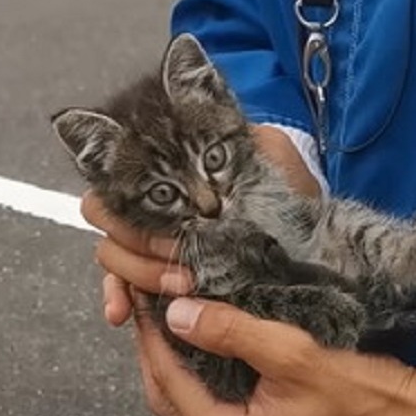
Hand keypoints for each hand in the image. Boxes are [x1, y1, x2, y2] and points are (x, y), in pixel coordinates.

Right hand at [81, 124, 321, 324]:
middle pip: (105, 213)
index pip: (120, 164)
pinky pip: (118, 286)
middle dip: (140, 238)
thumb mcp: (272, 155)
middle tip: (182, 253)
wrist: (310, 242)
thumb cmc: (290, 195)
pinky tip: (122, 312)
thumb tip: (203, 103)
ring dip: (140, 270)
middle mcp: (152, 202)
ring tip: (182, 284)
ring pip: (111, 251)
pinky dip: (115, 297)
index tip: (167, 212)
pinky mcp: (156, 276)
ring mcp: (150, 240)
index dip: (130, 185)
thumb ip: (237, 127)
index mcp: (168, 165)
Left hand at [132, 296, 415, 415]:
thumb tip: (177, 314)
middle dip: (155, 354)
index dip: (151, 339)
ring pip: (191, 404)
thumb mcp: (293, 355)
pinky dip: (203, 375)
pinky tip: (207, 343)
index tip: (143, 299)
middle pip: (171, 399)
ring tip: (171, 319)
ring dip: (177, 365)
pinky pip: (215, 406)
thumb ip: (232, 333)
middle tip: (148, 308)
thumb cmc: (360, 394)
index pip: (169, 383)